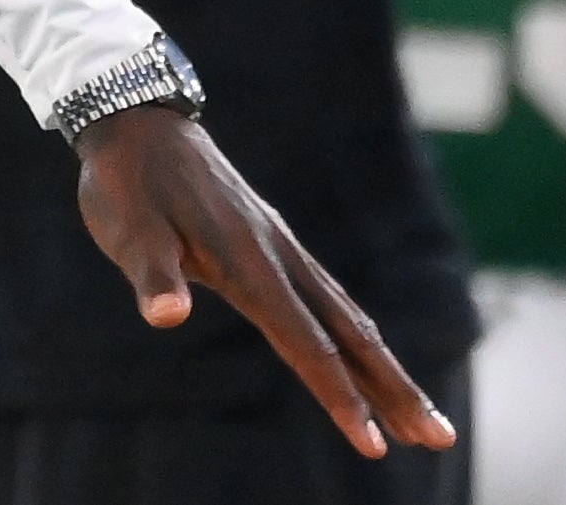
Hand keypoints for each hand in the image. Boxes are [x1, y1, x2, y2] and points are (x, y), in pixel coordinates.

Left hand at [74, 104, 457, 459]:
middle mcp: (278, 256)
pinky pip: (327, 297)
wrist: (138, 121)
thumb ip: (153, 275)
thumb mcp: (128, 230)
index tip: (373, 445)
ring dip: (385, 367)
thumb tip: (165, 317)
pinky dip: (356, 335)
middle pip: (350, 334)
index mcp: (247, 262)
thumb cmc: (126, 183)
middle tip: (439, 440)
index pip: (305, 343)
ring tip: (419, 416)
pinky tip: (365, 355)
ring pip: (348, 316)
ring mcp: (280, 247)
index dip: (339, 396)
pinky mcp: (272, 242)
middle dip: (394, 390)